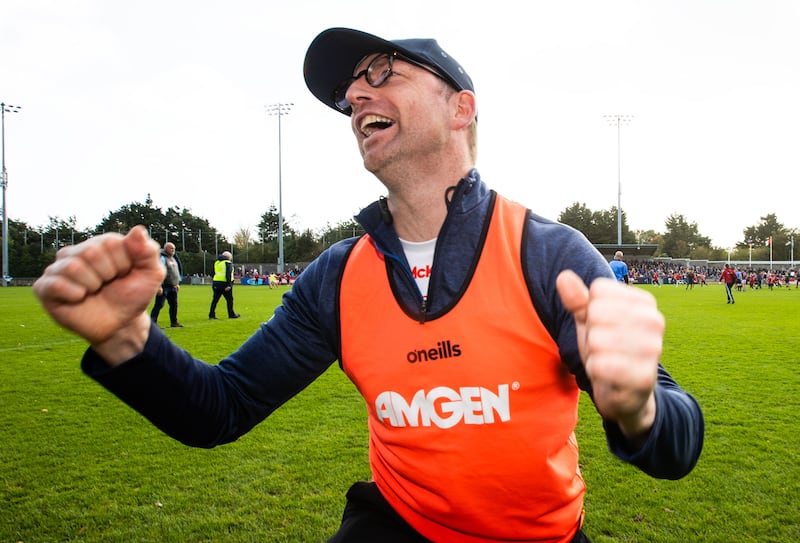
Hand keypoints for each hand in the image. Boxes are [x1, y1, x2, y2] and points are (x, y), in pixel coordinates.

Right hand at [33, 225, 163, 359]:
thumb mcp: (151, 275)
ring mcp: (59, 268)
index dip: (123, 264)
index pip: (110, 242)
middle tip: (108, 284)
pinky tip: (79, 298)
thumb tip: (138, 230)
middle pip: (90, 252)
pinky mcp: (45, 287)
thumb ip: (148, 252)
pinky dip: (73, 294)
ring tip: (94, 291)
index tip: (124, 274)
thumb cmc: (132, 296)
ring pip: (73, 267)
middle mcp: (78, 252)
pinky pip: (54, 284)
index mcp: (102, 243)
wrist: (120, 325)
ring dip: (91, 285)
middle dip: (107, 274)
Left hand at [556, 270, 661, 438]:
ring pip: (597, 339)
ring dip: (593, 354)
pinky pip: (601, 365)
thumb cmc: (607, 349)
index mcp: (644, 302)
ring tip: (606, 360)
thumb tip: (563, 276)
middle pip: (597, 312)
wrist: (626, 393)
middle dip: (591, 333)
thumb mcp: (590, 321)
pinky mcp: (645, 376)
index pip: (598, 290)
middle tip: (603, 346)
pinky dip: (596, 371)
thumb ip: (577, 300)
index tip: (603, 325)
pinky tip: (608, 375)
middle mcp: (654, 321)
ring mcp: (653, 349)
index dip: (590, 311)